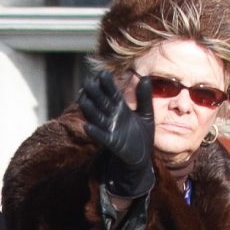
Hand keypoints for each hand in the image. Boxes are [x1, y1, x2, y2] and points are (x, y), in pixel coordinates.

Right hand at [78, 69, 156, 200]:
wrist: (142, 156)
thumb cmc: (142, 135)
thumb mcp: (146, 114)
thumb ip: (144, 97)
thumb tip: (145, 77)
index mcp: (121, 108)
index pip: (112, 93)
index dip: (107, 84)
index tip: (102, 73)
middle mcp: (113, 117)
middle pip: (102, 102)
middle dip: (95, 93)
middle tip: (87, 81)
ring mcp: (110, 129)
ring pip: (97, 117)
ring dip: (90, 110)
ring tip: (82, 100)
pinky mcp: (112, 143)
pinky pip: (102, 137)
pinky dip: (95, 132)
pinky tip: (87, 127)